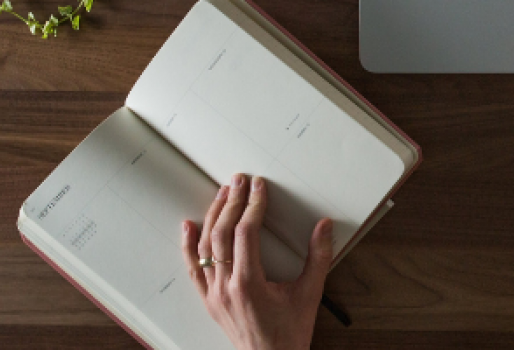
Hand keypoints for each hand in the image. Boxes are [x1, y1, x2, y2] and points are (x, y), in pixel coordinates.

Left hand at [182, 174, 332, 349]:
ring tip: (222, 193)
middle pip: (222, 235)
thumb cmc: (290, 331)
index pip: (246, 233)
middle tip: (240, 180)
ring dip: (213, 216)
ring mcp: (213, 295)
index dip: (253, 205)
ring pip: (205, 247)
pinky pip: (193, 269)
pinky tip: (189, 225)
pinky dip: (188, 245)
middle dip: (231, 203)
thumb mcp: (310, 293)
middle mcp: (226, 288)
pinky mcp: (209, 300)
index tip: (259, 187)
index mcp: (249, 284)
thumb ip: (318, 257)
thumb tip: (324, 225)